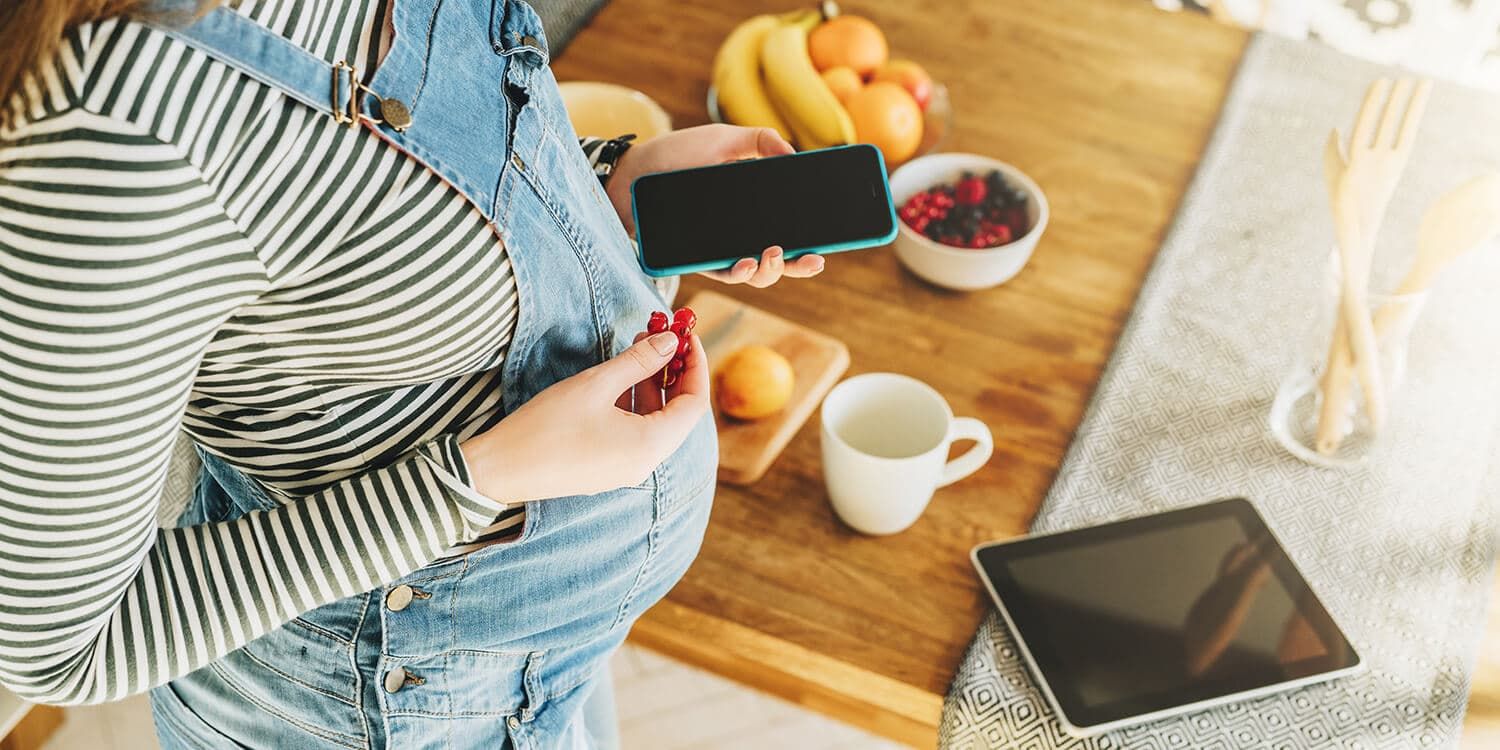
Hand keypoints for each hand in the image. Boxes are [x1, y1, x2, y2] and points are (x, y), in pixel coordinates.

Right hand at [459, 330, 709, 502]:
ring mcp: (626, 467)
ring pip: (654, 420)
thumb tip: (670, 341)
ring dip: (651, 383)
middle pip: (678, 413)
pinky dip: (634, 401)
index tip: (688, 335)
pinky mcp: (607, 466)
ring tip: (640, 344)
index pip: (694, 404)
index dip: (696, 366)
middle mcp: (644, 462)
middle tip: (665, 335)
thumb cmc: (545, 429)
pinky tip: (620, 374)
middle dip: (674, 371)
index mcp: (650, 446)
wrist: (498, 470)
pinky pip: (635, 430)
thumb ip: (639, 362)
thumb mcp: (595, 385)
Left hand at [604, 124, 825, 286]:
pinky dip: (741, 272)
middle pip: (782, 259)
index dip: (815, 240)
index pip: (792, 228)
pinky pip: (725, 273)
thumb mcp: (723, 140)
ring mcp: (722, 248)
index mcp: (756, 208)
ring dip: (772, 270)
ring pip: (758, 273)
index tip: (831, 243)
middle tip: (814, 258)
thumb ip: (760, 141)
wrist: (633, 172)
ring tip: (775, 253)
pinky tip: (748, 262)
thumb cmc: (678, 155)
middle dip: (801, 264)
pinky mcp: (698, 258)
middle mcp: (743, 233)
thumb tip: (794, 154)